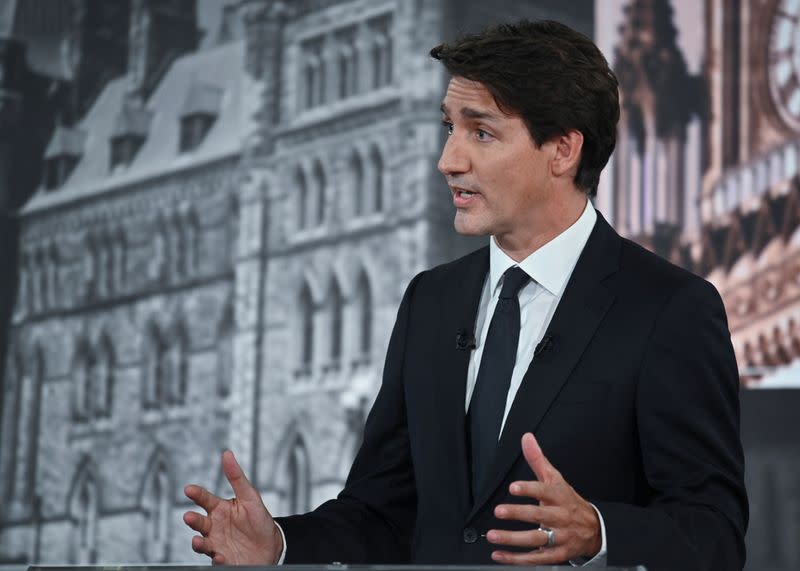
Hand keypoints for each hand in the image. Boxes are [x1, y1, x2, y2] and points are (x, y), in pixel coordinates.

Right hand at [184, 450, 282, 564]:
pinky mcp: (224, 559)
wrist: (271, 545)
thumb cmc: (258, 519)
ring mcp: (217, 543)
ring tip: (198, 541)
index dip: (196, 494)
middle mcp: (215, 527)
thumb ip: (236, 477)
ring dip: (198, 543)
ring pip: (202, 543)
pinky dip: (216, 559)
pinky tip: (220, 555)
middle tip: (188, 516)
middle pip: (199, 522)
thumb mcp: (250, 496)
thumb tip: (227, 454)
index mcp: (220, 509)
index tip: (189, 489)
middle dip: (193, 520)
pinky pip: (216, 560)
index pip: (205, 499)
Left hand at [486, 432, 600, 564]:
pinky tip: (500, 555)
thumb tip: (526, 438)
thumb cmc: (568, 501)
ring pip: (536, 539)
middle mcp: (559, 517)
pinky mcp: (556, 554)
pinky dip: (517, 559)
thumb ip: (538, 459)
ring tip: (493, 535)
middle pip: (539, 515)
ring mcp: (558, 537)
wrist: (593, 529)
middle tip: (499, 511)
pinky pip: (536, 558)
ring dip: (513, 539)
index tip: (513, 487)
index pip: (545, 491)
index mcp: (558, 496)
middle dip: (518, 514)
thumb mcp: (555, 478)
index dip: (529, 489)